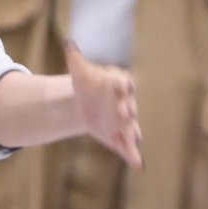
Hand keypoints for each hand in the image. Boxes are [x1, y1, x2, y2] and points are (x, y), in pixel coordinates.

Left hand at [66, 41, 142, 169]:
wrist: (87, 103)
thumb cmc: (87, 84)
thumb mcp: (79, 73)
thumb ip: (76, 60)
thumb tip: (69, 44)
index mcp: (118, 84)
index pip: (124, 82)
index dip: (125, 84)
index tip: (126, 85)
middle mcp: (125, 102)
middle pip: (128, 106)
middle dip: (127, 109)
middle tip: (126, 112)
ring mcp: (124, 121)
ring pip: (131, 127)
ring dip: (133, 133)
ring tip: (135, 139)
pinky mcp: (120, 137)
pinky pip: (128, 146)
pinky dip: (133, 155)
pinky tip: (138, 164)